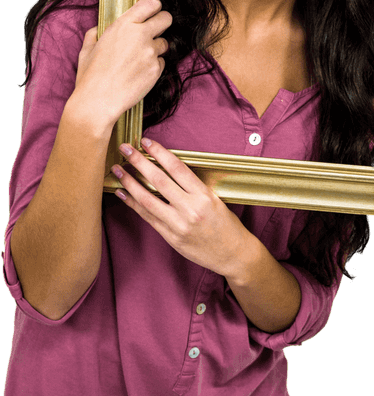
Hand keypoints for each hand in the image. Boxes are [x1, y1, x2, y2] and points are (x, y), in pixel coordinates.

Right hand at [68, 0, 170, 135]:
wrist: (98, 102)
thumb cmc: (90, 76)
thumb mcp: (87, 49)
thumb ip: (96, 34)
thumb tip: (101, 29)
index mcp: (123, 25)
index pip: (152, 2)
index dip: (153, 5)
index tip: (150, 11)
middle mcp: (140, 35)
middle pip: (166, 18)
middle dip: (161, 23)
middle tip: (151, 31)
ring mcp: (151, 52)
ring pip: (164, 42)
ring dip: (156, 48)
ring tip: (137, 59)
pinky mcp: (157, 69)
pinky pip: (162, 61)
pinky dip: (154, 65)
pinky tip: (138, 72)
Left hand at [111, 138, 253, 278]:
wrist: (232, 254)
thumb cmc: (227, 225)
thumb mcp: (217, 200)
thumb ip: (195, 189)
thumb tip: (171, 172)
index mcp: (205, 195)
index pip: (178, 168)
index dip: (160, 153)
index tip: (147, 142)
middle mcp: (190, 209)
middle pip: (159, 180)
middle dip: (139, 162)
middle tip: (125, 149)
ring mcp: (178, 224)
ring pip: (147, 199)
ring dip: (130, 183)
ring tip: (117, 170)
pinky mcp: (170, 237)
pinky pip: (147, 217)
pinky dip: (133, 204)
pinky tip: (123, 193)